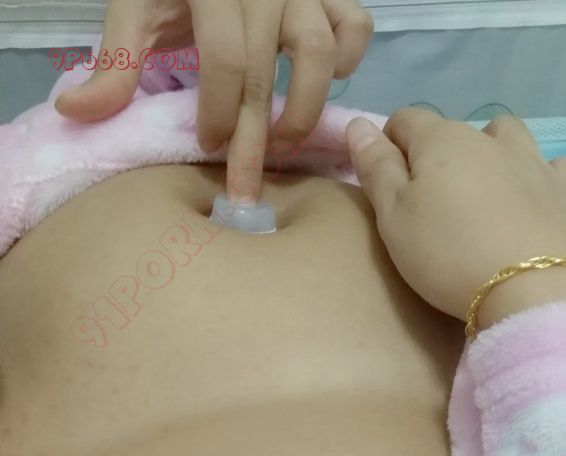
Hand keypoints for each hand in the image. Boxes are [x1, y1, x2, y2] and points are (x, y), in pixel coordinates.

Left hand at [55, 0, 372, 200]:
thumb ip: (116, 61)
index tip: (207, 147)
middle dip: (255, 143)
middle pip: (266, 76)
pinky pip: (354, 27)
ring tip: (284, 144)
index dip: (218, 113)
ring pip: (321, 53)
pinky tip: (323, 83)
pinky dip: (348, 59)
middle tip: (245, 192)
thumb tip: (75, 113)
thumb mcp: (138, 10)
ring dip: (304, 108)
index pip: (225, 62)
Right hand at [346, 109, 565, 321]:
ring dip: (491, 150)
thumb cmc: (448, 255)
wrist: (533, 289)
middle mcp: (489, 139)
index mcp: (441, 141)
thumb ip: (376, 169)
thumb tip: (359, 123)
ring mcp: (534, 160)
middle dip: (439, 153)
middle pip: (456, 130)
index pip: (406, 120)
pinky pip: (552, 165)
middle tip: (433, 198)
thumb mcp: (393, 219)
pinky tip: (532, 197)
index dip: (390, 142)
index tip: (386, 175)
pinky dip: (538, 174)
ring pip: (507, 135)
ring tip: (484, 187)